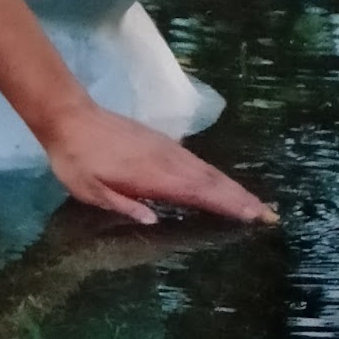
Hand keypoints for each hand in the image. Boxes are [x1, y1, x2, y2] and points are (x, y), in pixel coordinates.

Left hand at [39, 100, 277, 226]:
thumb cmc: (75, 159)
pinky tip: (219, 182)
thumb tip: (154, 222)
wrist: (70, 117)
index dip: (227, 205)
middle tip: (269, 215)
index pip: (198, 193)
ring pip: (206, 169)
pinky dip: (213, 173)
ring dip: (231, 186)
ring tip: (254, 203)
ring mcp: (165, 148)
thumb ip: (121, 205)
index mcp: (152, 175)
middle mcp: (166, 160)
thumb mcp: (88, 190)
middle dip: (240, 198)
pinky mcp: (160, 141)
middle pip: (211, 181)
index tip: (255, 216)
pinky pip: (195, 160)